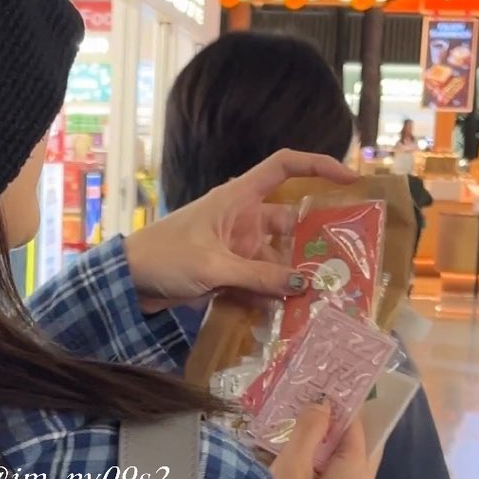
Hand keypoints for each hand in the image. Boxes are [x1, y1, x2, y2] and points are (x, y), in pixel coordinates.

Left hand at [122, 150, 355, 312]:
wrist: (128, 281)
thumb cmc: (165, 257)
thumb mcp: (214, 266)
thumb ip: (259, 275)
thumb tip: (303, 284)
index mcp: (238, 197)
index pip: (285, 166)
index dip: (318, 166)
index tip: (350, 179)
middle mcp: (243, 218)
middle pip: (290, 222)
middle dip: (314, 240)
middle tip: (344, 261)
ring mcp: (237, 246)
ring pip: (278, 257)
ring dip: (294, 275)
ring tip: (323, 295)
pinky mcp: (229, 271)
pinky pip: (261, 279)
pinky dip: (273, 293)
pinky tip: (291, 313)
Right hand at [270, 408, 375, 478]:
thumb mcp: (290, 469)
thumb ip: (307, 431)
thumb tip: (322, 404)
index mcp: (357, 471)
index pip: (359, 426)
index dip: (343, 404)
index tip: (326, 385)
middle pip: (364, 441)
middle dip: (345, 420)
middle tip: (321, 401)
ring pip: (355, 458)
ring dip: (337, 440)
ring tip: (311, 422)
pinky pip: (346, 473)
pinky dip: (333, 458)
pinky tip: (309, 451)